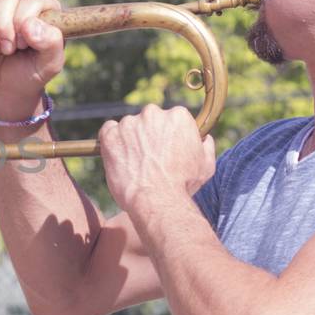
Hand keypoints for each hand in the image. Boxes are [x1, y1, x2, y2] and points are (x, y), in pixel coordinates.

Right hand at [0, 0, 65, 120]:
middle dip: (4, 27)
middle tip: (7, 50)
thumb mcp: (50, 64)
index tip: (22, 45)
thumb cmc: (31, 73)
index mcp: (43, 9)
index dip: (23, 20)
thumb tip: (30, 25)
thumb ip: (51, 43)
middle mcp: (19, 2)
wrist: (7, 88)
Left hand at [97, 104, 215, 218]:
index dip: (168, 135)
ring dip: (130, 140)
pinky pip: (108, 131)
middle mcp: (153, 114)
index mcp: (178, 116)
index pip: (171, 118)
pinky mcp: (111, 135)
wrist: (157, 200)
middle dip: (149, 135)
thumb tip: (205, 138)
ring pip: (129, 127)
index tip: (166, 148)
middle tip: (149, 157)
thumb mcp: (206, 165)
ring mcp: (129, 123)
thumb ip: (205, 146)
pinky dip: (112, 141)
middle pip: (149, 120)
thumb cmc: (183, 185)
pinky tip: (119, 157)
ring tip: (135, 164)